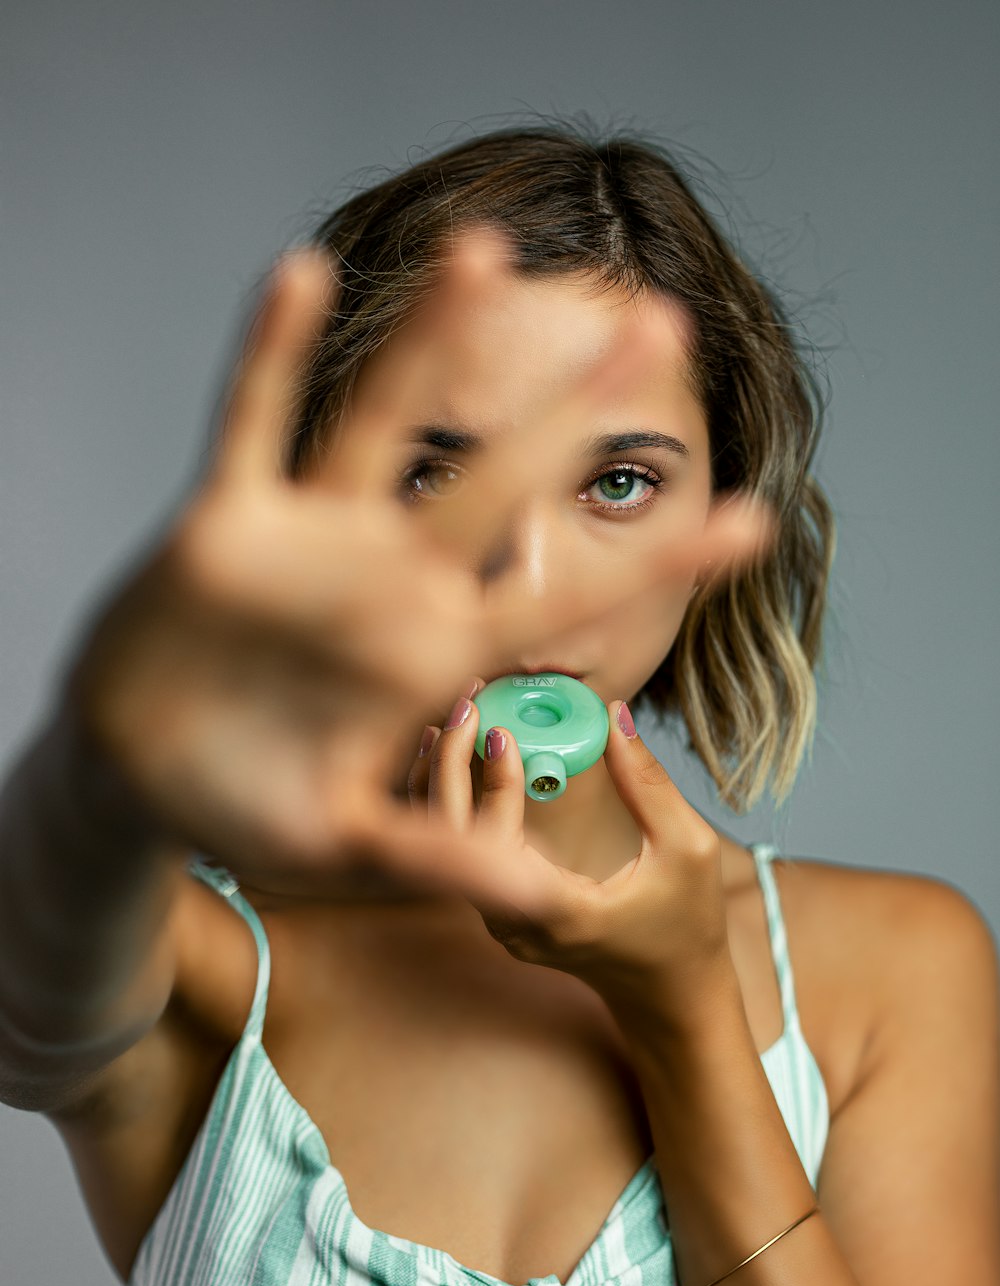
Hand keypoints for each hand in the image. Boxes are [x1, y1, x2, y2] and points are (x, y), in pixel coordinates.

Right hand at [60, 232, 774, 913]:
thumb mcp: (349, 843)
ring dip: (428, 341)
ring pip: (381, 422)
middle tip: (657, 323)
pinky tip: (303, 274)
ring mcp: (314, 543)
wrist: (143, 776)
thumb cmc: (249, 809)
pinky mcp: (229, 522)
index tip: (756, 520)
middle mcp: (389, 581)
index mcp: (432, 653)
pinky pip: (252, 423)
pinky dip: (271, 353)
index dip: (655, 568)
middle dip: (570, 412)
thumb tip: (552, 903)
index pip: (562, 603)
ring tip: (487, 249)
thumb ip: (444, 854)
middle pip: (497, 483)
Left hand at [406, 687, 737, 1039]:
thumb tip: (614, 713)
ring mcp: (500, 923)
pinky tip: (455, 759)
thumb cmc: (687, 925)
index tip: (501, 732)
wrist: (670, 994)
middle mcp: (514, 923)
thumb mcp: (687, 849)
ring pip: (444, 848)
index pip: (499, 845)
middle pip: (451, 842)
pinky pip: (459, 853)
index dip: (492, 783)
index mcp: (560, 912)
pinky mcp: (499, 913)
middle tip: (463, 707)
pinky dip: (453, 804)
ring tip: (445, 722)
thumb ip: (649, 784)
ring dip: (441, 782)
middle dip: (447, 767)